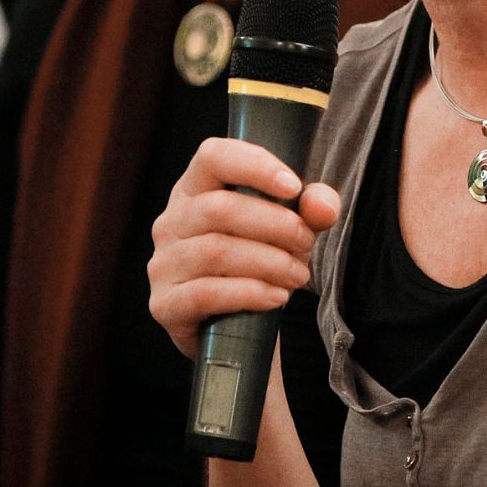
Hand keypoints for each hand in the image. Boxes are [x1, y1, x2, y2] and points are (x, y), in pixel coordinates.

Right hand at [148, 137, 339, 357]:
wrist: (234, 330)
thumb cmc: (258, 263)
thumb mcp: (290, 230)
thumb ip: (311, 211)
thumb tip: (323, 206)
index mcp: (195, 189)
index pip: (213, 156)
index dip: (254, 165)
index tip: (294, 186)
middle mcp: (171, 222)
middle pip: (220, 208)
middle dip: (275, 225)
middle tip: (307, 243)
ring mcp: (163, 264)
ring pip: (216, 251)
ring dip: (269, 262)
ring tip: (298, 275)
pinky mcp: (165, 304)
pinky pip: (206, 293)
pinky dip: (249, 293)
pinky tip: (276, 297)